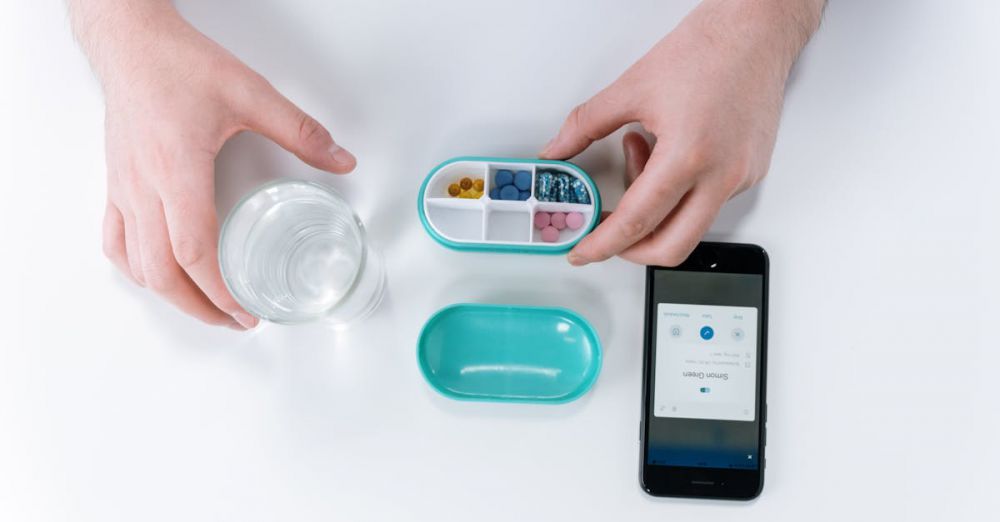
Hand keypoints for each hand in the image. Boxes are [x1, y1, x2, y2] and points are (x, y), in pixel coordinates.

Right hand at [71, 2, 355, 328]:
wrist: (130, 43)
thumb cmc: (179, 64)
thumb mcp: (251, 94)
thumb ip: (300, 131)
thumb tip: (341, 160)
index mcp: (178, 171)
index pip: (194, 250)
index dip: (220, 291)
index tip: (246, 312)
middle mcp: (145, 188)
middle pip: (162, 272)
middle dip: (199, 308)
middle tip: (235, 321)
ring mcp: (124, 189)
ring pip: (135, 264)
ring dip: (168, 295)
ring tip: (203, 308)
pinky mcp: (116, 183)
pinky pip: (115, 240)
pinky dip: (136, 268)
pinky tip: (156, 274)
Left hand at [541, 0, 822, 265]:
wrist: (757, 31)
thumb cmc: (708, 49)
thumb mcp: (632, 87)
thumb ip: (585, 125)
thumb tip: (558, 150)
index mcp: (688, 155)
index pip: (637, 221)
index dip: (603, 244)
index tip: (582, 252)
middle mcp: (721, 175)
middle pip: (671, 247)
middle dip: (631, 250)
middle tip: (606, 233)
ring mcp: (740, 178)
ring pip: (690, 226)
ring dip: (655, 210)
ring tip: (641, 158)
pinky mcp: (751, 174)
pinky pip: (708, 205)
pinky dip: (678, 194)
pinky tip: (666, 155)